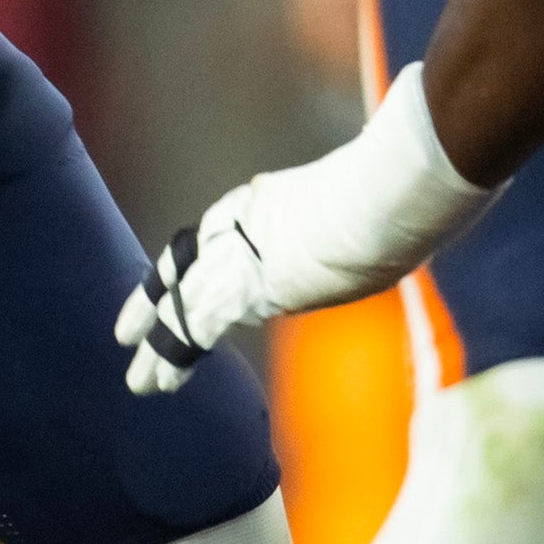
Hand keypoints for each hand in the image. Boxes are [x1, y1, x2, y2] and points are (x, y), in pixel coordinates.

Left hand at [118, 68, 497, 393]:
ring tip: (140, 383)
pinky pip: (196, 325)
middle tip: (127, 334)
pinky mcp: (247, 286)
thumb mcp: (382, 184)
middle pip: (187, 268)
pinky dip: (173, 354)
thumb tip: (415, 160)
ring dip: (161, 346)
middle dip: (159, 305)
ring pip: (183, 304)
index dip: (190, 264)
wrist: (395, 187)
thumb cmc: (404, 176)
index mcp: (269, 200)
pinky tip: (157, 380)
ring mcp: (243, 253)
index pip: (216, 235)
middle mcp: (245, 225)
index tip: (176, 280)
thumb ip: (375, 184)